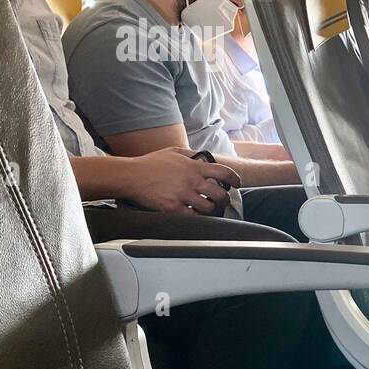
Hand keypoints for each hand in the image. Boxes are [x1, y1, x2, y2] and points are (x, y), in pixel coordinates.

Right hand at [123, 147, 241, 214]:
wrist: (131, 175)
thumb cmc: (150, 163)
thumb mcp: (173, 152)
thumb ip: (191, 155)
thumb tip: (203, 158)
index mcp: (194, 167)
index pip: (224, 172)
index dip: (235, 179)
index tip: (236, 184)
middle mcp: (192, 181)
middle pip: (221, 194)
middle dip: (224, 199)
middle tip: (222, 201)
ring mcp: (183, 195)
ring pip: (209, 208)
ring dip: (211, 209)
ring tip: (208, 209)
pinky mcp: (173, 208)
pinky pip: (193, 217)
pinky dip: (197, 217)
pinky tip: (194, 214)